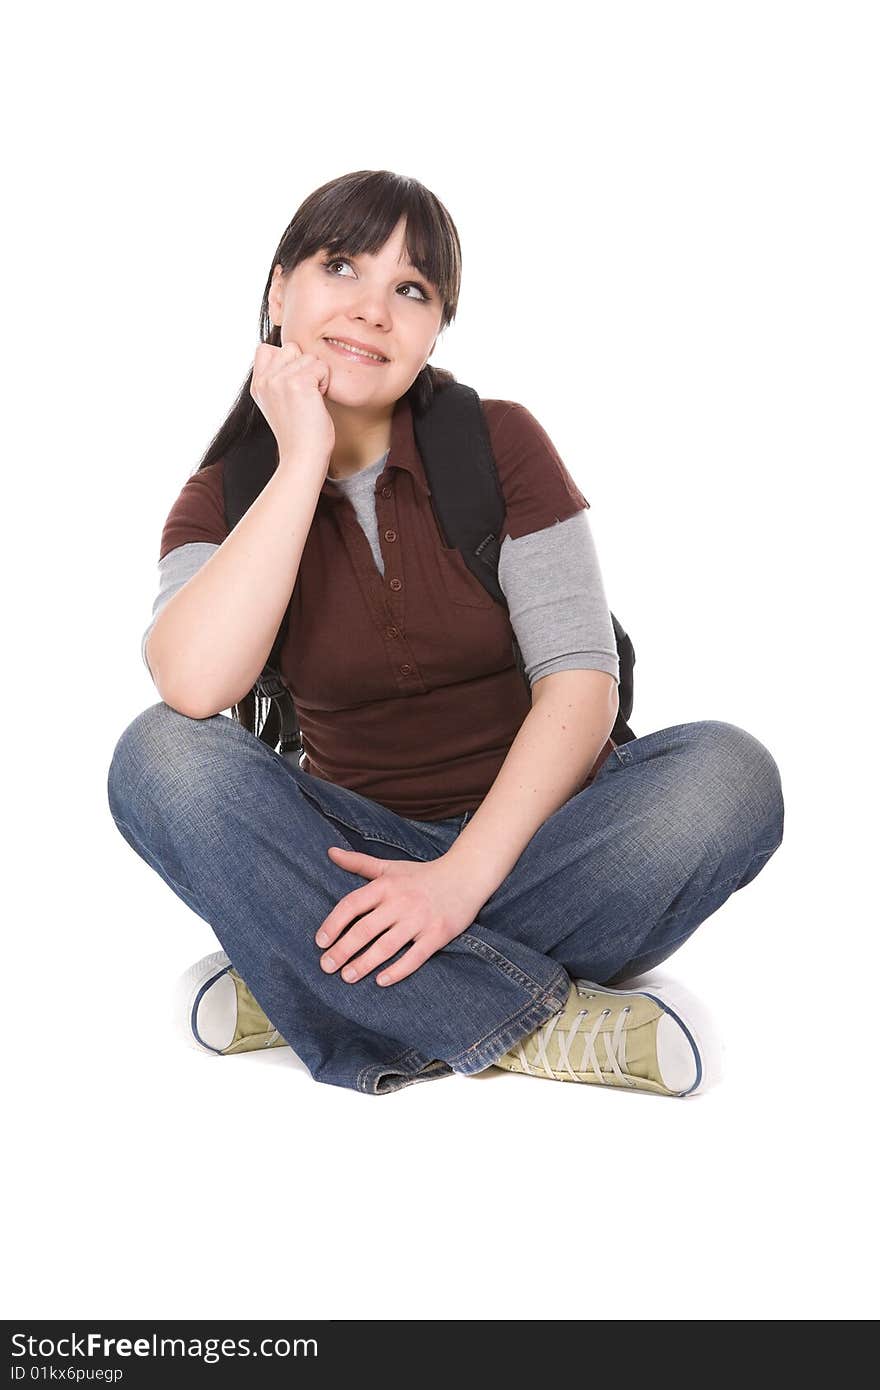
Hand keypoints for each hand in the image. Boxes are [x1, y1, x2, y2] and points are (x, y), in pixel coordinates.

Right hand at [250, 339, 334, 462]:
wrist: (303, 457)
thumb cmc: (300, 433)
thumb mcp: (279, 402)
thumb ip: (278, 378)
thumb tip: (292, 351)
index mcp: (257, 385)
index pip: (267, 348)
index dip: (287, 361)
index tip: (294, 388)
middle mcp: (265, 380)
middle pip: (291, 348)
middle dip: (304, 367)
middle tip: (304, 396)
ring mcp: (279, 380)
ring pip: (309, 356)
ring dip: (317, 376)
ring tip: (311, 401)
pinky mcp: (298, 383)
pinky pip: (321, 367)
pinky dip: (325, 383)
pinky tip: (318, 402)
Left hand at [315, 847, 485, 986]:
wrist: (465, 876)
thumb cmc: (421, 875)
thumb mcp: (390, 867)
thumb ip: (359, 863)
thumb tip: (330, 852)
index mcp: (385, 886)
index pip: (352, 905)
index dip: (333, 924)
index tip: (320, 942)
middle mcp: (400, 902)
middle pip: (365, 929)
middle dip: (343, 950)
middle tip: (326, 967)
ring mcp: (419, 920)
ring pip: (386, 947)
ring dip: (364, 964)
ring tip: (347, 977)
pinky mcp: (437, 934)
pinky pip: (414, 957)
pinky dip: (397, 970)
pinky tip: (381, 981)